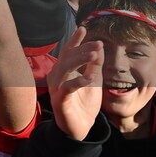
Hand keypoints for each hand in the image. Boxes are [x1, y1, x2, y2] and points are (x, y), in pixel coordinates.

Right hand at [48, 26, 103, 140]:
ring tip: (94, 55)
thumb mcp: (94, 80)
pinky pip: (66, 88)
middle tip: (97, 44)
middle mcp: (57, 77)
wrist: (81, 128)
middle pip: (66, 58)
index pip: (68, 52)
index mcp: (64, 71)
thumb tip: (99, 46)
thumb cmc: (85, 103)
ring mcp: (57, 89)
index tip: (83, 28)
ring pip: (64, 69)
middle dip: (82, 49)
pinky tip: (89, 78)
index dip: (75, 40)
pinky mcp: (60, 101)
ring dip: (79, 60)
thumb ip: (95, 65)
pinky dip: (78, 81)